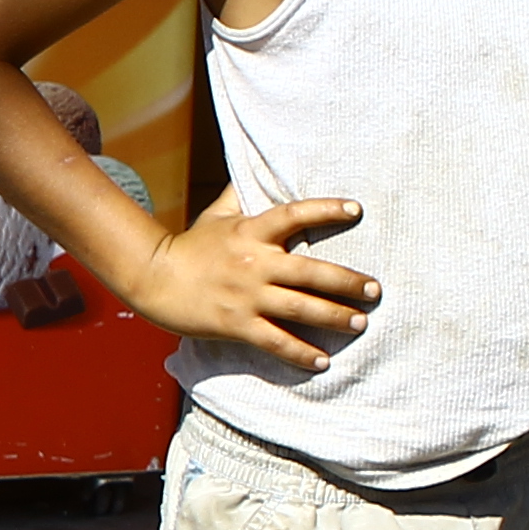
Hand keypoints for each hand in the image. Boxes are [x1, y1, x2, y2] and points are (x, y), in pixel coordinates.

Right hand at [124, 189, 379, 371]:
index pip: (294, 214)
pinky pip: (275, 341)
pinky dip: (300, 353)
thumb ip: (243, 194)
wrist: (154, 278)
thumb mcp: (218, 215)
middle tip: (374, 291)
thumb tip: (262, 167)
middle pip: (311, 272)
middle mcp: (254, 263)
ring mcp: (246, 296)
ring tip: (360, 324)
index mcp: (251, 231)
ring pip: (301, 308)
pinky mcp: (236, 323)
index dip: (326, 210)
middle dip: (348, 282)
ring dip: (335, 318)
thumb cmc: (190, 246)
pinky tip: (322, 361)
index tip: (356, 211)